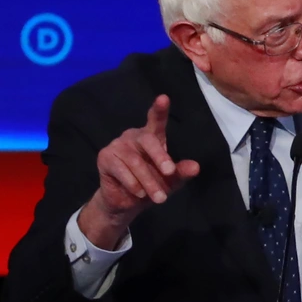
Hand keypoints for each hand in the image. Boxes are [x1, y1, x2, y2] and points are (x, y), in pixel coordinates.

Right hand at [78, 95, 199, 248]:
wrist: (127, 202)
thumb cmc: (152, 185)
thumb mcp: (171, 181)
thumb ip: (181, 172)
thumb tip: (196, 167)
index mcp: (152, 137)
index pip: (156, 121)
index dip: (159, 110)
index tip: (163, 98)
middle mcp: (133, 137)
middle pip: (148, 141)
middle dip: (161, 158)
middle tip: (170, 173)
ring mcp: (117, 145)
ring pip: (136, 162)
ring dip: (149, 182)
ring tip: (159, 198)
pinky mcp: (105, 157)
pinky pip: (121, 171)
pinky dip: (133, 184)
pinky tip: (139, 193)